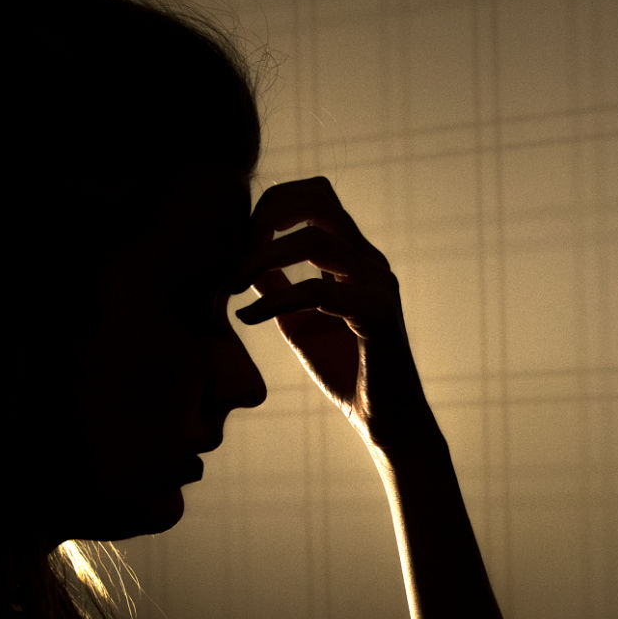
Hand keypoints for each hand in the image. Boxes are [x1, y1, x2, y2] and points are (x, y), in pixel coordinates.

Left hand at [231, 178, 435, 453]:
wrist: (386, 422)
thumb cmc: (347, 372)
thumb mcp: (300, 320)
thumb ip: (279, 286)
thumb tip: (247, 262)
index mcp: (354, 256)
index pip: (315, 197)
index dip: (272, 204)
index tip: (238, 241)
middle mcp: (369, 261)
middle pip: (318, 198)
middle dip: (266, 215)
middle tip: (234, 253)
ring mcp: (377, 284)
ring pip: (314, 239)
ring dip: (262, 256)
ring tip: (230, 284)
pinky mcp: (377, 314)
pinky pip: (318, 290)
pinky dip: (276, 299)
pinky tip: (248, 318)